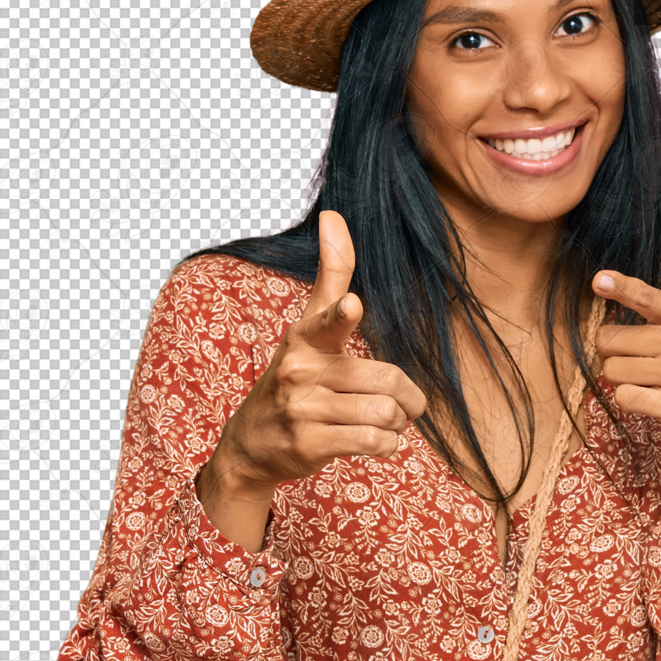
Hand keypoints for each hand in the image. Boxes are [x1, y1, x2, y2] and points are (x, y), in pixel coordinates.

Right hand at [196, 211, 427, 549]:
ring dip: (397, 424)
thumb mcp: (306, 327)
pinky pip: (373, 443)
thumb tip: (334, 214)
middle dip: (408, 398)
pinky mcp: (309, 445)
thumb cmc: (294, 377)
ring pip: (384, 414)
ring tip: (385, 423)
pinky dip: (387, 445)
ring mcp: (304, 410)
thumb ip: (330, 277)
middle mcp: (302, 371)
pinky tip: (376, 441)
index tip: (353, 305)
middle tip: (401, 405)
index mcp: (305, 339)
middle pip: (388, 381)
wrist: (252, 444)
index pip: (326, 319)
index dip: (343, 314)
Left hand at [592, 219, 660, 506]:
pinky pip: (624, 396)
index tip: (599, 280)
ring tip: (653, 383)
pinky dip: (630, 401)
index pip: (648, 298)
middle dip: (618, 354)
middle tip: (647, 364)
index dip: (621, 288)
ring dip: (623, 379)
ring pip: (614, 370)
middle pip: (612, 340)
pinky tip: (653, 401)